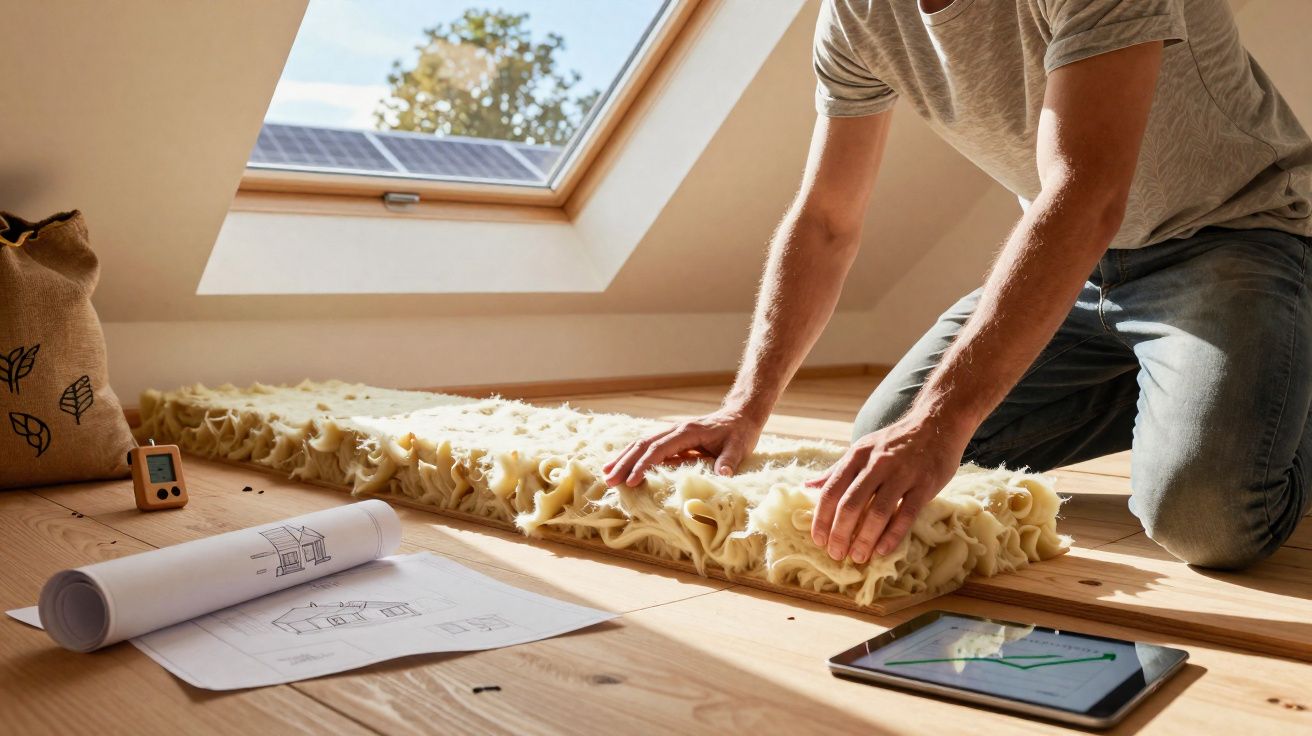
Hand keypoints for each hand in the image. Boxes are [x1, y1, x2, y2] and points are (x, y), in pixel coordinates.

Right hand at [603, 407, 765, 486]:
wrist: (740, 416)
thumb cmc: (739, 433)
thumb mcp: (738, 447)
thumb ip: (729, 460)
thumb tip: (723, 475)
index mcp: (688, 432)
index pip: (659, 449)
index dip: (644, 465)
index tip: (632, 481)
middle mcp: (675, 430)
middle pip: (643, 444)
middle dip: (625, 462)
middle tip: (609, 480)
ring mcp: (672, 433)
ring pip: (641, 443)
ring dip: (624, 458)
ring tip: (606, 473)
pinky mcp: (672, 439)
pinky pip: (648, 446)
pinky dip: (632, 456)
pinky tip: (621, 465)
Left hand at [808, 413, 968, 563]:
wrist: (936, 423)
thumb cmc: (894, 441)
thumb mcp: (862, 448)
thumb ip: (836, 470)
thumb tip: (807, 486)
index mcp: (857, 456)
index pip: (831, 491)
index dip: (822, 519)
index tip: (818, 540)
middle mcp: (876, 464)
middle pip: (850, 505)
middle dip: (840, 534)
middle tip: (836, 554)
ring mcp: (902, 474)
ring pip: (877, 512)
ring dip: (864, 539)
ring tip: (858, 557)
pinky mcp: (925, 484)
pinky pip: (906, 514)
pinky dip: (892, 536)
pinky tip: (882, 550)